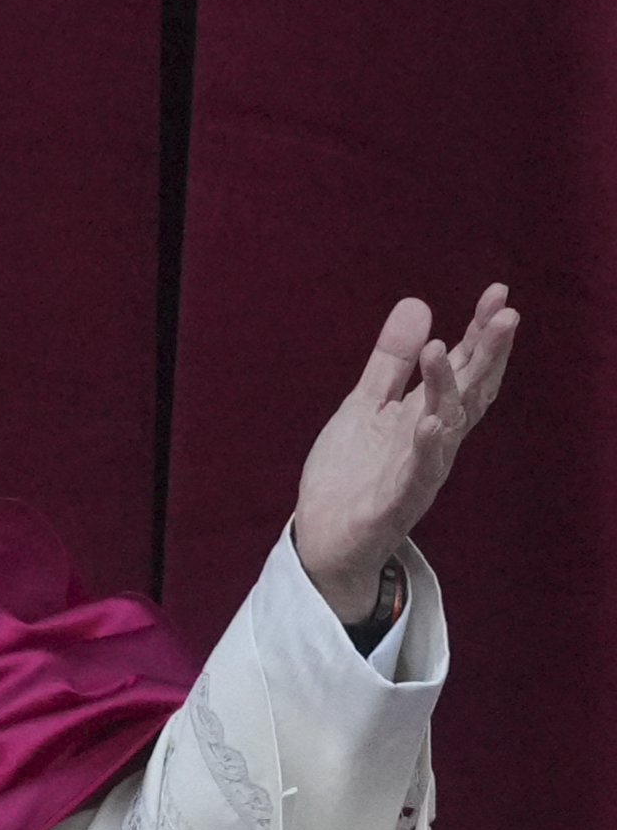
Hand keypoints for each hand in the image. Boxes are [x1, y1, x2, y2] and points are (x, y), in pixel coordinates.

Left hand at [292, 284, 518, 619]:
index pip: (464, 369)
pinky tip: (430, 422)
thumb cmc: (352, 472)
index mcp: (426, 415)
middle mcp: (433, 441)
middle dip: (487, 354)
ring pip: (446, 426)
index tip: (499, 294)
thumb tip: (419, 304)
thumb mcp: (365, 405)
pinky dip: (426, 448)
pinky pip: (417, 474)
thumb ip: (391, 362)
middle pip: (469, 392)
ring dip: (448, 388)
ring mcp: (419, 471)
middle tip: (505, 314)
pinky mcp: (397, 502)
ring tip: (446, 348)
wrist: (324, 535)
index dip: (482, 333)